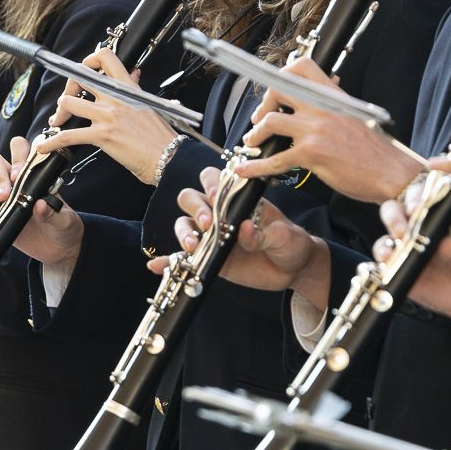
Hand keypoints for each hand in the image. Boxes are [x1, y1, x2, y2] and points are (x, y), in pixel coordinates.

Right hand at [0, 136, 85, 268]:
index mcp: (32, 174)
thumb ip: (53, 212)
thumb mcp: (65, 219)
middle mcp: (13, 182)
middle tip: (6, 194)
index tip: (19, 175)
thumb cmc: (65, 226)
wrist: (61, 248)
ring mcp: (0, 200)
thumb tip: (40, 205)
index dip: (17, 157)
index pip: (20, 150)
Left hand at [33, 48, 176, 183]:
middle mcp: (115, 97)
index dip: (88, 61)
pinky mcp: (102, 136)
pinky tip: (44, 147)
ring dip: (60, 113)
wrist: (168, 157)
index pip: (105, 57)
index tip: (82, 73)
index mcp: (128, 88)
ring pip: (68, 102)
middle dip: (67, 88)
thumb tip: (133, 74)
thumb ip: (135, 88)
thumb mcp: (149, 105)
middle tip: (67, 102)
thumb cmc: (161, 136)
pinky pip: (68, 136)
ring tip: (59, 122)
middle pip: (80, 77)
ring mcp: (108, 115)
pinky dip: (52, 143)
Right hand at [151, 167, 329, 308]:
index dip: (211, 185)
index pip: (213, 180)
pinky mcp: (207, 259)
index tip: (217, 197)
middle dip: (195, 207)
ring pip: (183, 224)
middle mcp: (219, 213)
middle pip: (191, 198)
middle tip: (208, 223)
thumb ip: (263, 233)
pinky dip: (167, 261)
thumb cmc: (290, 242)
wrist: (293, 269)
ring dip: (183, 232)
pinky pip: (182, 258)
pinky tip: (157, 266)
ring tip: (194, 246)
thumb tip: (244, 229)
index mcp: (237, 199)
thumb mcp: (283, 235)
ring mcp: (210, 236)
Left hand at [234, 56, 420, 202]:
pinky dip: (255, 166)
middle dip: (262, 105)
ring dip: (254, 134)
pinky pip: (274, 159)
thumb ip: (333, 106)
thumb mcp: (355, 116)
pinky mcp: (311, 154)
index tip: (273, 93)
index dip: (280, 76)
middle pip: (278, 89)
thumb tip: (319, 96)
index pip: (300, 67)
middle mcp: (322, 107)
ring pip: (269, 122)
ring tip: (252, 143)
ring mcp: (315, 129)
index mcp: (333, 95)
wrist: (390, 172)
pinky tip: (245, 170)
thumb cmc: (374, 150)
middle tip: (259, 120)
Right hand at [375, 194, 450, 328]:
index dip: (413, 199)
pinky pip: (379, 268)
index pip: (418, 197)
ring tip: (390, 255)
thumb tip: (449, 244)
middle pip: (393, 213)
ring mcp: (405, 251)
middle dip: (393, 219)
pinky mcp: (398, 273)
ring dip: (383, 246)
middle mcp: (415, 229)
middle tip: (401, 233)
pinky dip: (372, 268)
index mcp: (434, 216)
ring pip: (384, 242)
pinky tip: (372, 270)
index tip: (415, 209)